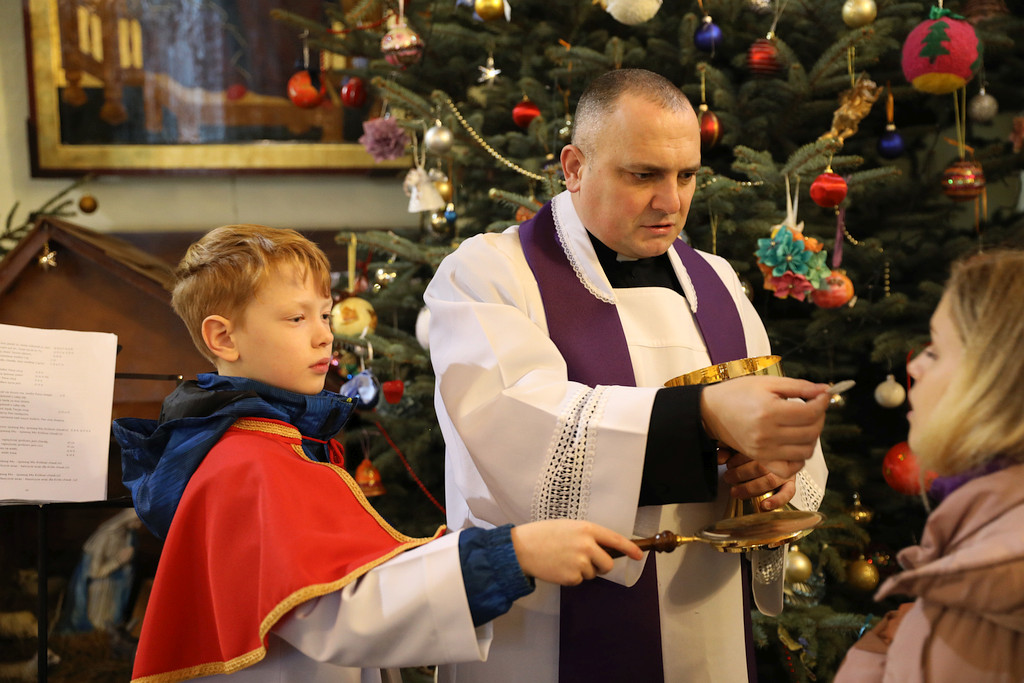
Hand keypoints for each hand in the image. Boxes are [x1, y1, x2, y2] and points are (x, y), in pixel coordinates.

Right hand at [510, 520, 642, 585]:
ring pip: (592, 573)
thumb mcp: (568, 527)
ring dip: (582, 571)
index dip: (629, 549)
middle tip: (587, 562)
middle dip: (601, 566)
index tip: (639, 556)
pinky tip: (558, 568)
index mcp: (586, 529)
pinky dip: (570, 577)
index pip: (615, 540)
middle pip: (607, 563)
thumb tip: (602, 549)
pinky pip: (578, 581)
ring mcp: (580, 562)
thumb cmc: (543, 535)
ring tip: (563, 560)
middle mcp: (587, 545)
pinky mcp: (571, 577)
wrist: (521, 548)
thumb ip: (586, 536)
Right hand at [701, 376, 828, 476]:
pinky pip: (789, 469)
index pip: (810, 413)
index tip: (823, 396)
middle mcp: (767, 434)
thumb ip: (798, 386)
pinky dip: (798, 459)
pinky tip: (795, 444)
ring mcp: (763, 450)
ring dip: (812, 438)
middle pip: (811, 432)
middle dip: (819, 418)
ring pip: (805, 451)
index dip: (822, 403)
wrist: (710, 411)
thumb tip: (825, 390)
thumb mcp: (767, 383)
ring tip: (804, 424)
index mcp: (769, 411)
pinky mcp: (760, 459)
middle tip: (814, 408)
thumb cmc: (736, 393)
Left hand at [718, 448, 795, 510]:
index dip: (736, 459)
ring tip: (736, 492)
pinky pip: (788, 493)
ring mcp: (785, 470)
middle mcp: (778, 457)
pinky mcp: (790, 483)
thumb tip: (719, 457)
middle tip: (728, 477)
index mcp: (766, 443)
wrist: (777, 448)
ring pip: (769, 481)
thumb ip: (727, 448)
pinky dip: (776, 500)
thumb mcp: (738, 444)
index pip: (751, 451)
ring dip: (750, 488)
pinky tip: (765, 505)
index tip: (727, 463)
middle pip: (759, 466)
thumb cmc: (753, 448)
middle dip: (740, 474)